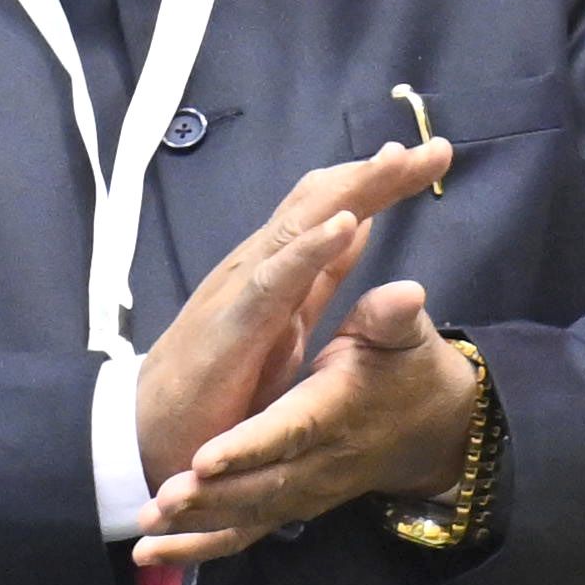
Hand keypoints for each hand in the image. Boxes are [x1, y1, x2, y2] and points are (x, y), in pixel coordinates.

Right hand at [133, 142, 455, 498]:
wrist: (147, 436)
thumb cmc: (219, 384)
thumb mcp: (287, 323)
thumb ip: (320, 274)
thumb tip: (358, 225)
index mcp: (280, 268)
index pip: (334, 209)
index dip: (381, 182)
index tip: (433, 157)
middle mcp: (260, 265)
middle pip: (324, 204)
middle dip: (380, 175)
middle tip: (437, 148)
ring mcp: (243, 289)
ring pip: (302, 226)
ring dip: (352, 191)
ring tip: (396, 161)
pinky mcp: (233, 325)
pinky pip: (276, 279)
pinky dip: (310, 248)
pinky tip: (346, 223)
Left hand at [136, 278, 480, 566]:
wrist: (433, 428)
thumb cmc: (408, 369)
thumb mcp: (405, 335)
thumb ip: (393, 317)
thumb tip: (406, 292)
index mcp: (338, 409)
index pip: (293, 430)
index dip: (251, 445)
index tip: (206, 457)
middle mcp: (323, 459)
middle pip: (264, 483)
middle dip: (214, 494)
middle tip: (164, 497)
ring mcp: (309, 490)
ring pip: (251, 513)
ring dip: (200, 522)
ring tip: (150, 524)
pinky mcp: (295, 506)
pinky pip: (248, 533)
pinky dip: (201, 547)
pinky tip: (154, 553)